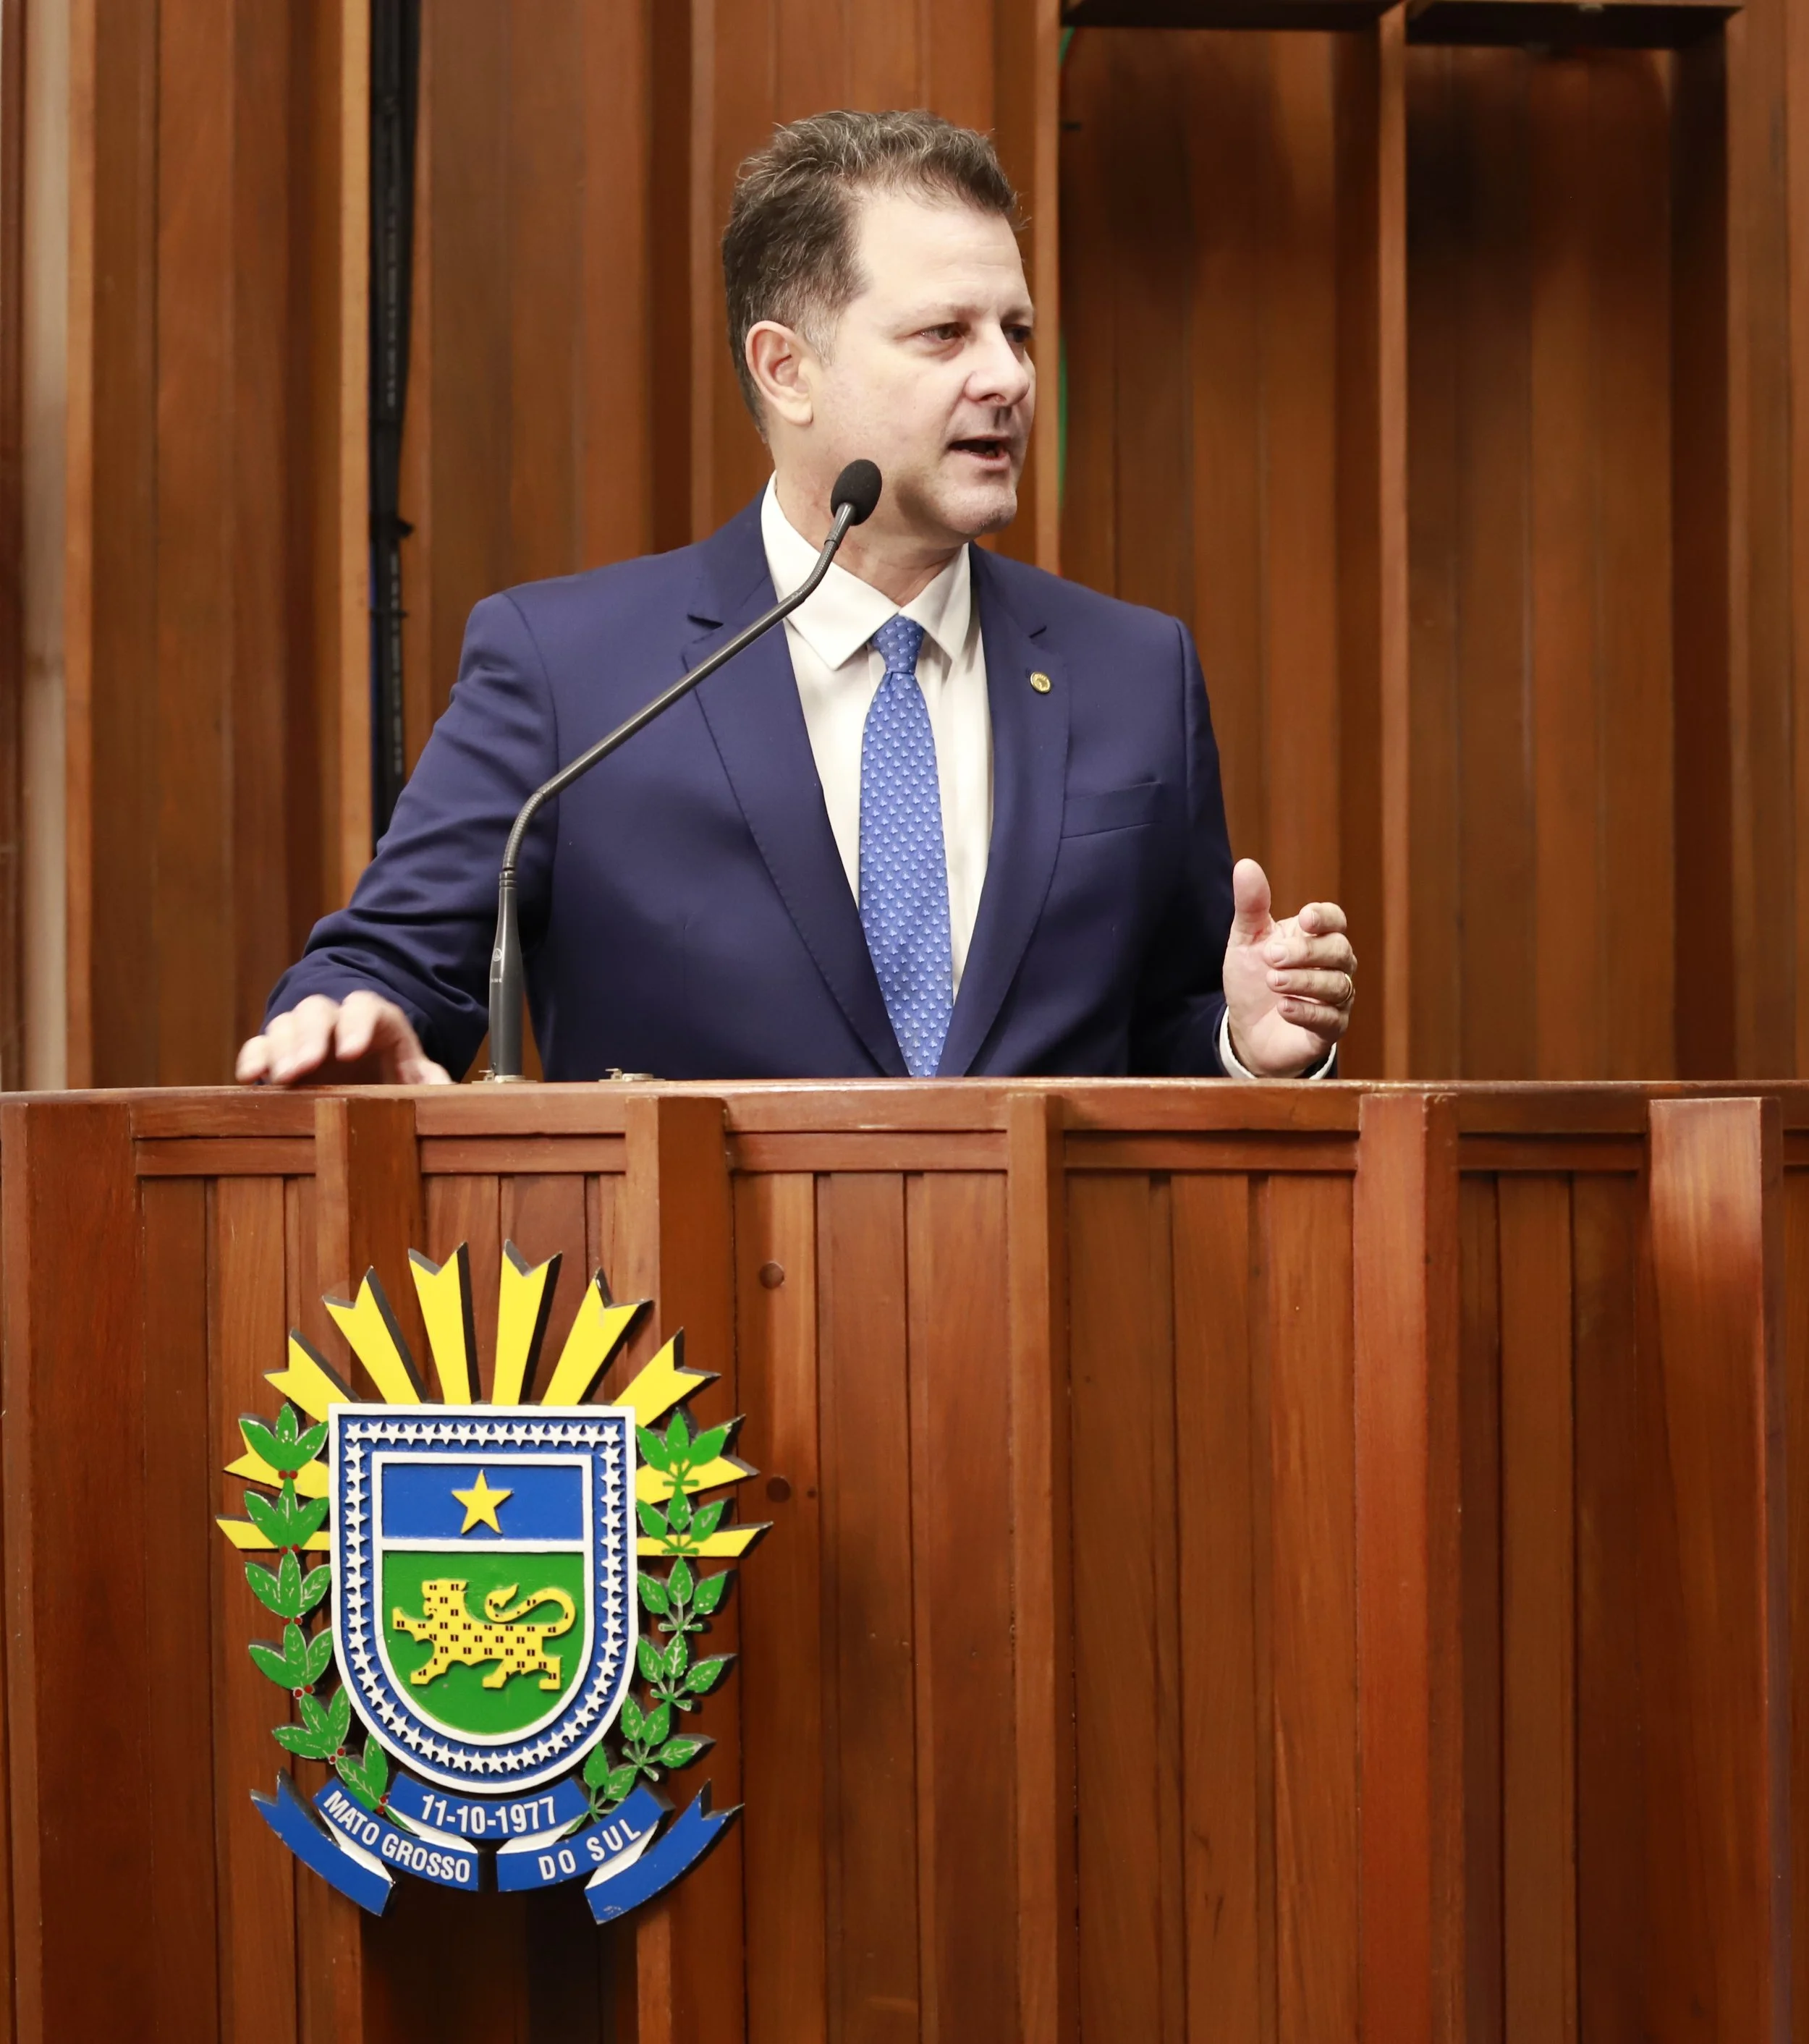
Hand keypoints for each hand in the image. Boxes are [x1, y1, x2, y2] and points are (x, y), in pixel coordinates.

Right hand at [235, 991, 451, 1086]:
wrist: (364, 1069)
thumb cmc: (390, 1069)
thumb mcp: (413, 1071)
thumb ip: (428, 1077)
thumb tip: (443, 1090)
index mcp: (373, 1019)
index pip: (364, 1009)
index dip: (357, 1025)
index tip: (351, 1051)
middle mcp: (334, 1020)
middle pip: (317, 1012)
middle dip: (309, 1038)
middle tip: (303, 1068)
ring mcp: (302, 1034)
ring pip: (285, 1024)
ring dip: (280, 1049)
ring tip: (282, 1078)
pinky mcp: (277, 1053)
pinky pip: (259, 1045)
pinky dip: (253, 1057)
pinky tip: (249, 1078)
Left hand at [1221, 858, 1355, 1076]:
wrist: (1245, 1031)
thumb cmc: (1252, 980)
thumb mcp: (1246, 941)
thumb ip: (1250, 906)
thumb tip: (1245, 865)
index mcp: (1315, 939)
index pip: (1335, 920)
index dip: (1325, 917)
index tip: (1304, 919)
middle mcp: (1334, 966)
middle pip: (1338, 950)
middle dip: (1306, 952)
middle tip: (1271, 956)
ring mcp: (1335, 999)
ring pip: (1337, 985)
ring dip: (1304, 982)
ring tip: (1273, 982)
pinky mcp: (1329, 1030)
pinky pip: (1331, 1020)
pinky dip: (1307, 1012)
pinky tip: (1283, 1008)